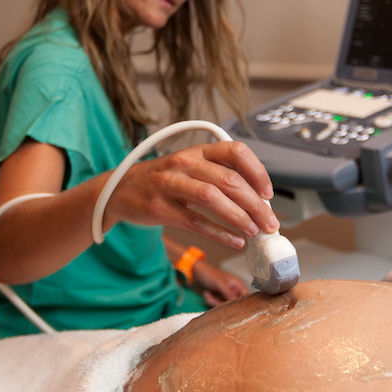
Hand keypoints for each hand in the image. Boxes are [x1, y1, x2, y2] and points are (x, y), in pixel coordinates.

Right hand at [104, 141, 279, 248]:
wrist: (120, 190)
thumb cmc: (165, 180)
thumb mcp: (191, 167)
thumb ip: (220, 176)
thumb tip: (259, 200)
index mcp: (198, 150)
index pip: (235, 151)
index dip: (257, 172)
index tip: (268, 193)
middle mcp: (185, 163)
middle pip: (228, 180)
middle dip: (255, 204)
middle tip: (270, 222)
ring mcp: (169, 184)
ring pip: (212, 198)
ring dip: (238, 217)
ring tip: (254, 231)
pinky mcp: (159, 208)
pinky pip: (195, 222)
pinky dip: (219, 233)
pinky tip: (235, 241)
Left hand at [192, 260, 248, 305]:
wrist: (196, 274)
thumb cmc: (209, 274)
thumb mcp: (220, 283)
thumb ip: (230, 294)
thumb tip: (238, 304)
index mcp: (238, 284)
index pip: (247, 296)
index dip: (243, 303)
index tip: (237, 309)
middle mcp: (233, 291)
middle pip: (235, 304)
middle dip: (223, 303)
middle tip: (215, 299)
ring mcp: (225, 295)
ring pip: (225, 306)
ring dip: (215, 301)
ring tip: (208, 294)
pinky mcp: (218, 299)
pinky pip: (217, 305)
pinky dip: (211, 301)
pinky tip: (206, 294)